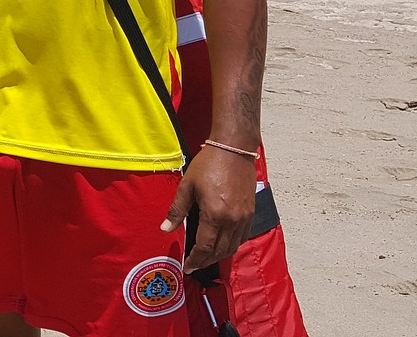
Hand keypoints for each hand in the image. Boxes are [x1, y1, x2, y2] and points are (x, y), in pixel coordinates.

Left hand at [162, 143, 257, 270]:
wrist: (234, 149)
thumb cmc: (208, 164)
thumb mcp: (187, 185)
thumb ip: (177, 210)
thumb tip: (165, 229)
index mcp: (214, 214)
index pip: (204, 247)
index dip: (194, 259)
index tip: (186, 266)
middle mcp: (232, 220)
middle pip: (219, 251)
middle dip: (205, 261)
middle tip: (193, 265)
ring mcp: (244, 218)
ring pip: (232, 247)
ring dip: (218, 256)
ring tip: (205, 259)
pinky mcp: (250, 214)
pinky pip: (242, 238)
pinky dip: (231, 246)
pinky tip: (221, 245)